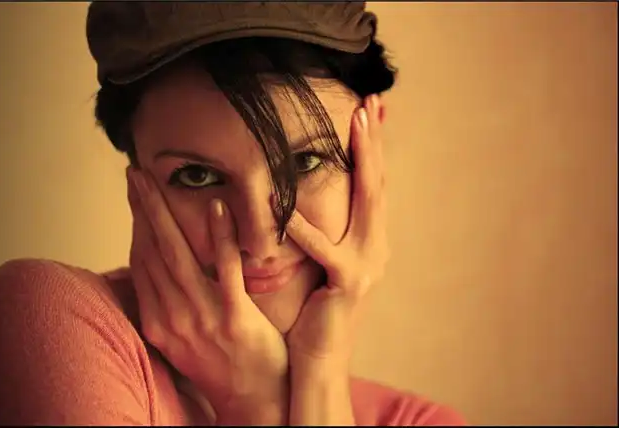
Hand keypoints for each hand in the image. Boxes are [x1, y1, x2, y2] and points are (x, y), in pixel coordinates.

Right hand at [127, 168, 287, 417]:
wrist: (253, 400)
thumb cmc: (222, 363)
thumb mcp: (184, 336)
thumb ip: (169, 303)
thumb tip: (157, 270)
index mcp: (158, 321)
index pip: (141, 261)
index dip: (137, 224)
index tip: (135, 194)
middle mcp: (172, 318)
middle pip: (151, 252)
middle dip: (142, 209)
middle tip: (135, 173)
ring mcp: (201, 317)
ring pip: (178, 255)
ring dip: (164, 214)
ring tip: (155, 181)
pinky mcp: (233, 317)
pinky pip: (224, 270)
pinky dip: (219, 238)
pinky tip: (217, 208)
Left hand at [285, 95, 388, 365]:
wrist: (318, 359)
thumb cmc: (315, 310)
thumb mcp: (326, 263)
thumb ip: (327, 230)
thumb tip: (310, 196)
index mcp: (370, 241)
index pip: (374, 185)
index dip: (373, 147)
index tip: (370, 111)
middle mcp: (377, 247)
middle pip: (379, 183)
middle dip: (375, 141)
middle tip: (371, 102)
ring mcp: (368, 266)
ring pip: (369, 202)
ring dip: (363, 160)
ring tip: (355, 124)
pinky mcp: (347, 284)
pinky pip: (326, 249)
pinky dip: (307, 226)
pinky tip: (288, 202)